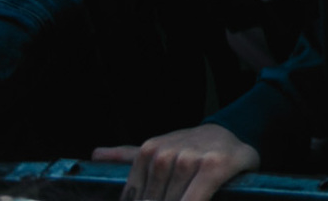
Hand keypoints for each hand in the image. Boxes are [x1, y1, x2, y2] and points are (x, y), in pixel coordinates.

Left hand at [93, 123, 260, 200]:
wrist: (231, 133)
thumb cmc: (192, 147)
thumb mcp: (161, 147)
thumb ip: (128, 156)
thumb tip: (96, 155)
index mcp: (149, 151)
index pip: (134, 197)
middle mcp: (166, 154)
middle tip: (168, 200)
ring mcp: (189, 159)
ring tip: (178, 200)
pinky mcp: (212, 166)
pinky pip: (193, 200)